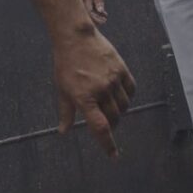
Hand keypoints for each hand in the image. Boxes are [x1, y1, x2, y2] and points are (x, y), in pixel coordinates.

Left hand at [52, 26, 135, 155]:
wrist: (75, 37)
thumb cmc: (65, 64)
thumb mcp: (61, 89)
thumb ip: (66, 112)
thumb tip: (64, 131)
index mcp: (84, 98)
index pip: (99, 127)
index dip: (107, 144)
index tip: (113, 155)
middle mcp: (100, 91)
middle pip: (113, 118)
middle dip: (111, 126)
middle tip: (105, 124)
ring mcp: (113, 79)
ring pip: (124, 106)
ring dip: (119, 112)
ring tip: (110, 108)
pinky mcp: (122, 69)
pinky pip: (131, 90)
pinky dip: (128, 97)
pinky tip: (120, 95)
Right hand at [81, 0, 108, 23]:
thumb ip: (99, 0)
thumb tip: (100, 11)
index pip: (88, 12)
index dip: (95, 19)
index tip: (103, 21)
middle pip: (88, 13)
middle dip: (96, 19)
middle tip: (105, 21)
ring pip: (89, 11)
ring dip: (97, 15)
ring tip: (105, 17)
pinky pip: (91, 6)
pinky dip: (97, 10)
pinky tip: (104, 13)